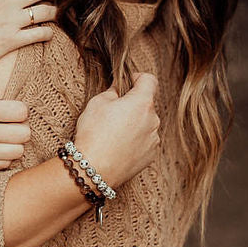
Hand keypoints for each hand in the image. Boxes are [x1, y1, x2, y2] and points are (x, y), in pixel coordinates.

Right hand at [0, 86, 30, 172]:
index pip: (21, 111)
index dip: (18, 109)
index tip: (10, 110)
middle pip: (25, 133)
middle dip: (20, 127)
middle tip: (9, 125)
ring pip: (18, 152)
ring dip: (13, 144)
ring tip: (2, 138)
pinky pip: (4, 165)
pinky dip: (2, 157)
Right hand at [71, 72, 159, 189]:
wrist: (94, 168)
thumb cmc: (93, 134)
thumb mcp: (97, 103)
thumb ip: (113, 92)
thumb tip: (119, 91)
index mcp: (142, 102)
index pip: (149, 80)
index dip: (137, 78)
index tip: (127, 83)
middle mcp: (153, 120)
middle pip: (146, 104)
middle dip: (132, 104)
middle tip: (112, 113)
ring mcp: (154, 139)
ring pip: (146, 123)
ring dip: (134, 123)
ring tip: (114, 133)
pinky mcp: (151, 155)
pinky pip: (145, 141)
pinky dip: (135, 140)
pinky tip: (118, 146)